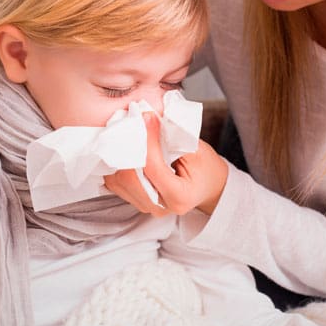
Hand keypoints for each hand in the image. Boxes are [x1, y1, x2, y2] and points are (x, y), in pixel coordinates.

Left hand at [104, 113, 227, 215]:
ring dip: (120, 155)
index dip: (148, 140)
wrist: (208, 186)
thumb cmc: (205, 168)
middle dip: (130, 148)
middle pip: (130, 177)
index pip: (153, 168)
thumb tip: (150, 120)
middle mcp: (160, 206)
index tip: (147, 118)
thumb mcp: (197, 151)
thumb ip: (173, 138)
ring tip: (127, 134)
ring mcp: (146, 206)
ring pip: (119, 181)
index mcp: (179, 197)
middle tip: (133, 123)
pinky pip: (116, 183)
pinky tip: (124, 149)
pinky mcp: (135, 201)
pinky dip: (117, 164)